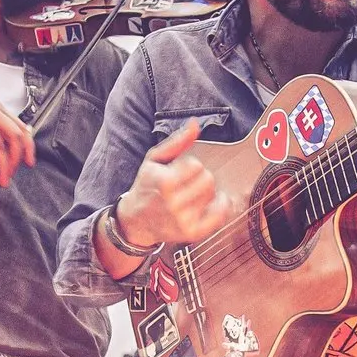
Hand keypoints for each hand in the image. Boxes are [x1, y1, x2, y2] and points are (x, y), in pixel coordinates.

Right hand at [116, 120, 237, 246]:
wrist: (136, 220)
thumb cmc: (147, 186)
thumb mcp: (155, 160)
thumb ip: (177, 142)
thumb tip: (195, 124)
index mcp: (164, 182)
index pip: (196, 165)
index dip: (190, 166)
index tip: (180, 172)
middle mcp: (173, 202)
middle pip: (208, 180)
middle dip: (200, 178)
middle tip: (189, 183)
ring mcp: (183, 219)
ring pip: (213, 195)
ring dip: (207, 192)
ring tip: (193, 195)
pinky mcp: (191, 233)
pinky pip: (219, 216)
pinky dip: (221, 207)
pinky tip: (212, 203)